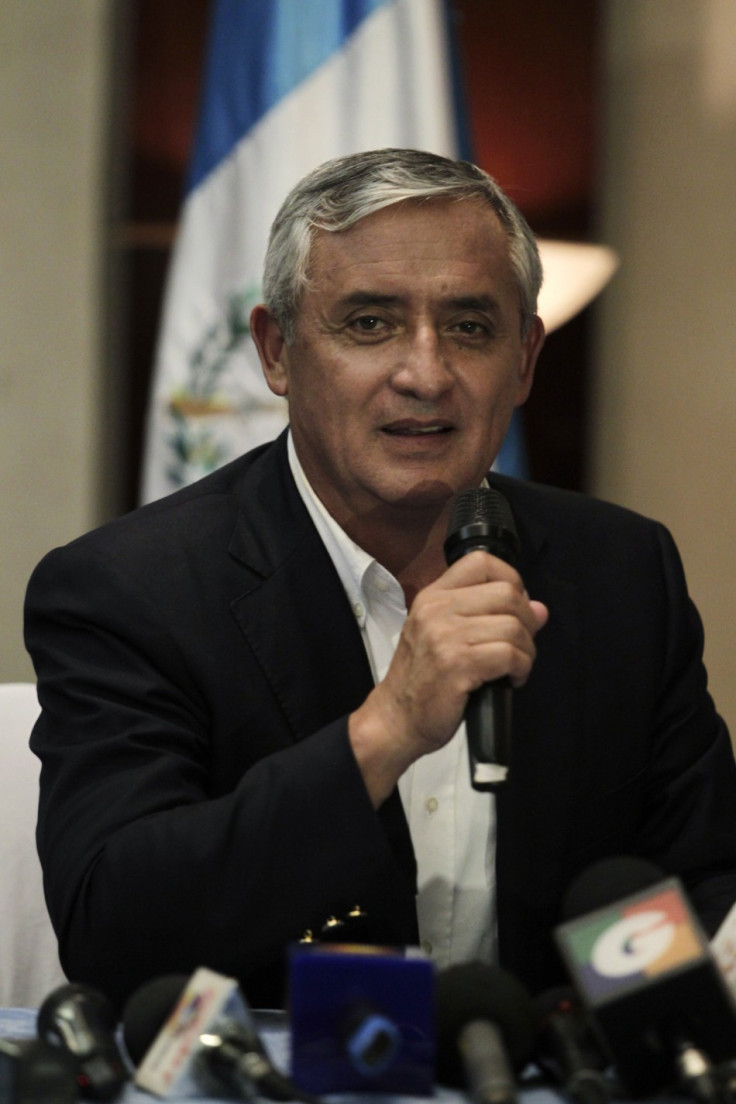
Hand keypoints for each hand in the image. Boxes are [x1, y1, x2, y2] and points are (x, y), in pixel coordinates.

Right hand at [349, 550, 547, 805]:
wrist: (396, 719)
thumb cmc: (423, 679)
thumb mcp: (446, 637)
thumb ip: (489, 616)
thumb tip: (540, 609)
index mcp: (433, 596)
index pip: (481, 562)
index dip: (511, 579)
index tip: (515, 608)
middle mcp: (437, 609)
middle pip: (507, 593)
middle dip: (526, 621)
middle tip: (520, 645)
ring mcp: (445, 636)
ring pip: (513, 626)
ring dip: (526, 650)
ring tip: (515, 667)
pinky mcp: (457, 665)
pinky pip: (509, 654)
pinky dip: (520, 668)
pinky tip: (511, 679)